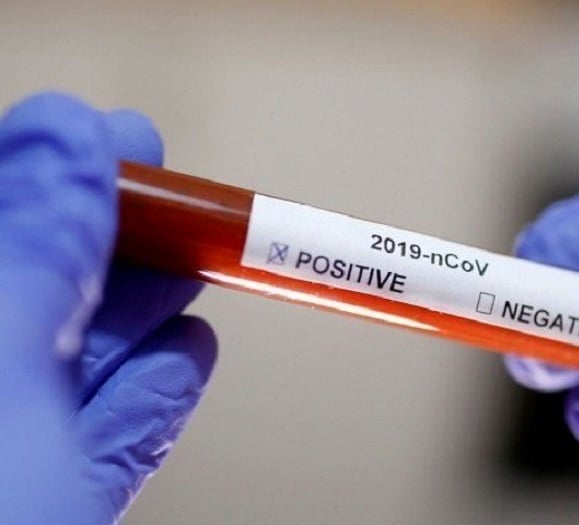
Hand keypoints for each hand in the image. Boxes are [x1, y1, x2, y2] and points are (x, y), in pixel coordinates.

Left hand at [0, 93, 216, 522]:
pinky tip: (190, 357)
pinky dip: (156, 393)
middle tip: (188, 207)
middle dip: (122, 240)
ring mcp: (6, 442)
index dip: (61, 165)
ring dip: (151, 311)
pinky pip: (107, 433)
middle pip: (46, 282)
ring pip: (84, 357)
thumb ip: (31, 244)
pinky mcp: (49, 497)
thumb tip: (73, 134)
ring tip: (206, 272)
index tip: (131, 143)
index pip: (0, 211)